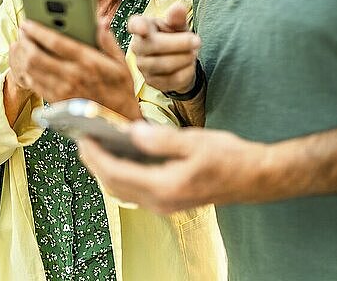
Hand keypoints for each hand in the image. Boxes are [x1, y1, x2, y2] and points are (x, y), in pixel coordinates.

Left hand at [10, 20, 140, 119]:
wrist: (118, 120)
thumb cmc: (120, 89)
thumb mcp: (121, 63)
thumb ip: (108, 41)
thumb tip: (101, 22)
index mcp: (89, 62)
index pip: (57, 42)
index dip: (38, 31)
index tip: (29, 22)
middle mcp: (73, 76)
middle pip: (37, 56)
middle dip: (25, 41)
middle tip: (22, 32)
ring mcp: (63, 91)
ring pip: (31, 70)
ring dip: (21, 55)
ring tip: (21, 44)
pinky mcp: (56, 102)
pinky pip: (33, 84)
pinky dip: (25, 71)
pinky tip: (26, 63)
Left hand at [79, 121, 267, 212]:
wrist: (254, 177)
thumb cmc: (229, 158)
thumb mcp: (195, 142)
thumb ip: (161, 139)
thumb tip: (132, 132)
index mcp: (164, 186)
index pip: (116, 173)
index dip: (96, 156)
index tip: (83, 138)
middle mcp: (160, 201)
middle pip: (114, 186)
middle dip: (95, 164)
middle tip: (82, 142)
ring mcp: (165, 204)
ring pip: (123, 191)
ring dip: (106, 171)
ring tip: (97, 148)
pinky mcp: (170, 200)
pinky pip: (135, 190)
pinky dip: (122, 175)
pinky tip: (122, 157)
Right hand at [128, 3, 199, 93]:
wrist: (178, 60)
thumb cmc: (174, 36)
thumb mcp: (177, 25)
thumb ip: (177, 18)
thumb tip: (178, 7)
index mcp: (142, 26)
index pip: (135, 24)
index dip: (138, 26)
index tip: (143, 28)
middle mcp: (137, 47)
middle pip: (155, 46)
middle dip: (180, 43)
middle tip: (197, 40)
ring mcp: (142, 66)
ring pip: (164, 64)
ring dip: (185, 58)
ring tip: (193, 53)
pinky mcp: (152, 82)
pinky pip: (172, 79)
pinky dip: (187, 71)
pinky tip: (189, 65)